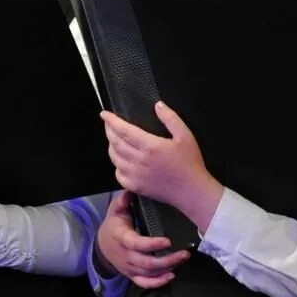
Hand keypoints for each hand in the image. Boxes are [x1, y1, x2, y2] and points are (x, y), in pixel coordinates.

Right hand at [95, 191, 188, 289]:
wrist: (103, 245)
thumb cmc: (114, 225)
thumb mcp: (115, 210)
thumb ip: (122, 201)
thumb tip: (129, 192)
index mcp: (122, 238)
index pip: (137, 244)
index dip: (152, 244)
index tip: (168, 240)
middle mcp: (126, 256)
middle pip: (147, 262)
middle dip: (167, 260)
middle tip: (184, 253)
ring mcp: (129, 267)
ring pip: (149, 273)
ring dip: (167, 268)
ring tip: (183, 258)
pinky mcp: (132, 275)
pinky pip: (144, 283)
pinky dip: (157, 283)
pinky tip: (171, 276)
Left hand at [101, 102, 223, 231]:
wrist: (192, 190)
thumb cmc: (190, 163)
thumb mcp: (185, 136)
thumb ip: (171, 118)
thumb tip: (158, 106)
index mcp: (150, 146)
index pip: (124, 130)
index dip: (111, 121)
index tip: (105, 114)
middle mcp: (139, 160)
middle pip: (115, 143)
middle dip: (109, 131)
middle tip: (108, 124)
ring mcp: (136, 175)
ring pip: (115, 158)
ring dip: (111, 146)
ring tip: (114, 139)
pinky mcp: (136, 186)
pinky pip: (118, 174)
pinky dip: (116, 165)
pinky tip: (121, 160)